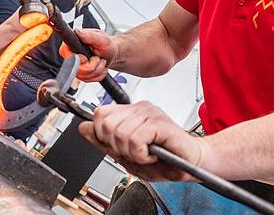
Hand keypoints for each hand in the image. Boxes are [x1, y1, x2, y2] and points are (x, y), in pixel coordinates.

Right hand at [68, 29, 118, 81]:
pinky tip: (100, 67)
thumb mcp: (101, 38)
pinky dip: (98, 75)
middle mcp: (72, 55)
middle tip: (97, 58)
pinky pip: (88, 80)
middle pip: (76, 69)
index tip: (86, 57)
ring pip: (83, 76)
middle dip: (92, 66)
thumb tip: (77, 31)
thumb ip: (89, 36)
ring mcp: (76, 66)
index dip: (77, 58)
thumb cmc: (107, 44)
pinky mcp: (81, 74)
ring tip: (100, 61)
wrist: (113, 53)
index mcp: (73, 43)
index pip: (64, 52)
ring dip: (97, 70)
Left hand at [78, 101, 205, 181]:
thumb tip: (83, 128)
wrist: (190, 164)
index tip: (120, 148)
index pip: (100, 114)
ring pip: (119, 134)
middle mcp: (139, 108)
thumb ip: (104, 141)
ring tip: (147, 154)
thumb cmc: (163, 160)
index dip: (103, 136)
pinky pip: (136, 139)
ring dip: (132, 153)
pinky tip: (152, 155)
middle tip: (135, 153)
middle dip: (116, 147)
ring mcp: (150, 113)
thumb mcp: (126, 154)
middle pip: (105, 124)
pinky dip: (141, 155)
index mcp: (130, 112)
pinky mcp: (160, 122)